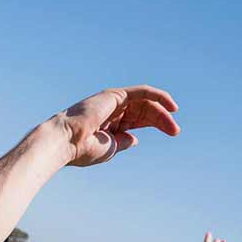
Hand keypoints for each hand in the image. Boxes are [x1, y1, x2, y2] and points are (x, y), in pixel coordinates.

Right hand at [50, 85, 179, 167]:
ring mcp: (113, 101)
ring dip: (161, 112)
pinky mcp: (114, 95)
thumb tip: (135, 139)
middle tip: (175, 131)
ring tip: (172, 125)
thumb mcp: (110, 148)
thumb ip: (123, 141)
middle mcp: (112, 109)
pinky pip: (141, 92)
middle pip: (144, 110)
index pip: (139, 119)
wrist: (66, 142)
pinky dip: (157, 95)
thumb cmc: (82, 149)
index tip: (173, 132)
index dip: (157, 123)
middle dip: (161, 119)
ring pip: (144, 102)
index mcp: (110, 123)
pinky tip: (170, 106)